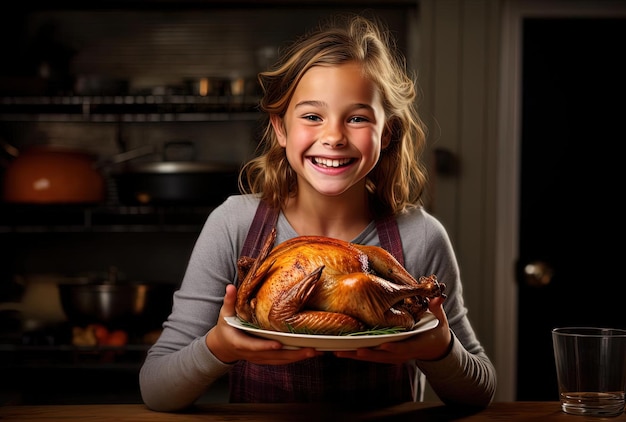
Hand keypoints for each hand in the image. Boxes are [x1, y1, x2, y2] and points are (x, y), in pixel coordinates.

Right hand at [206, 284, 321, 364]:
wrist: (223, 347)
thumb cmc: (225, 327)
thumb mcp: (225, 313)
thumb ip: (229, 300)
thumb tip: (230, 286)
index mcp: (240, 343)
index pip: (254, 346)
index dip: (266, 346)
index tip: (278, 344)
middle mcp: (252, 354)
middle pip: (274, 356)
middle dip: (293, 354)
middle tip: (311, 349)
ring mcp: (260, 358)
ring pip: (281, 360)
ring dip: (298, 357)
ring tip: (316, 351)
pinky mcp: (266, 359)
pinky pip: (282, 360)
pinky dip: (295, 358)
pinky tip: (309, 353)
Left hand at [333, 296, 451, 363]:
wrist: (434, 347)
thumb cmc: (435, 330)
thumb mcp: (439, 319)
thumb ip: (436, 308)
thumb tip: (438, 297)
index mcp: (415, 345)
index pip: (403, 348)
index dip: (393, 348)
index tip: (383, 345)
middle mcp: (402, 354)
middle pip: (382, 356)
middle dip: (367, 353)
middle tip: (353, 349)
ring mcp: (392, 356)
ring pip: (372, 357)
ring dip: (355, 355)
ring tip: (338, 351)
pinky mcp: (384, 355)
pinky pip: (368, 355)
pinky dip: (355, 353)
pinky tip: (340, 350)